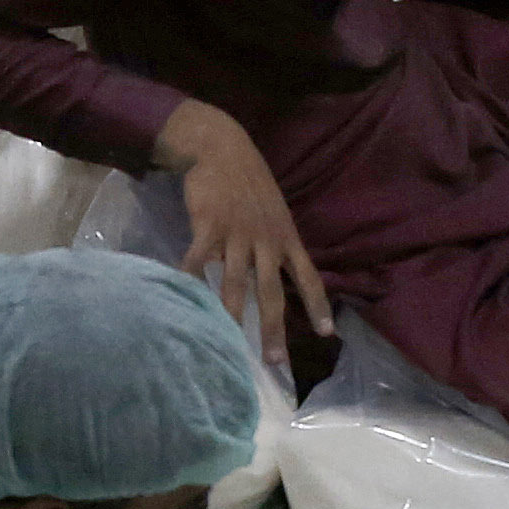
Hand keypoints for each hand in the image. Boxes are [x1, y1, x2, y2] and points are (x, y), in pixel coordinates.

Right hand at [154, 100, 329, 368]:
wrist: (222, 147)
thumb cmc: (248, 182)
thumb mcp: (274, 212)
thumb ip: (274, 244)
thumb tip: (273, 278)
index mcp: (285, 238)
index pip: (308, 277)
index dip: (318, 305)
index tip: (326, 333)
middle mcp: (265, 240)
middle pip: (272, 292)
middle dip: (272, 329)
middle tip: (274, 361)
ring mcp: (237, 233)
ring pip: (234, 283)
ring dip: (231, 316)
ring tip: (226, 343)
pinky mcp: (209, 225)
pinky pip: (198, 259)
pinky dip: (189, 280)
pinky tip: (182, 299)